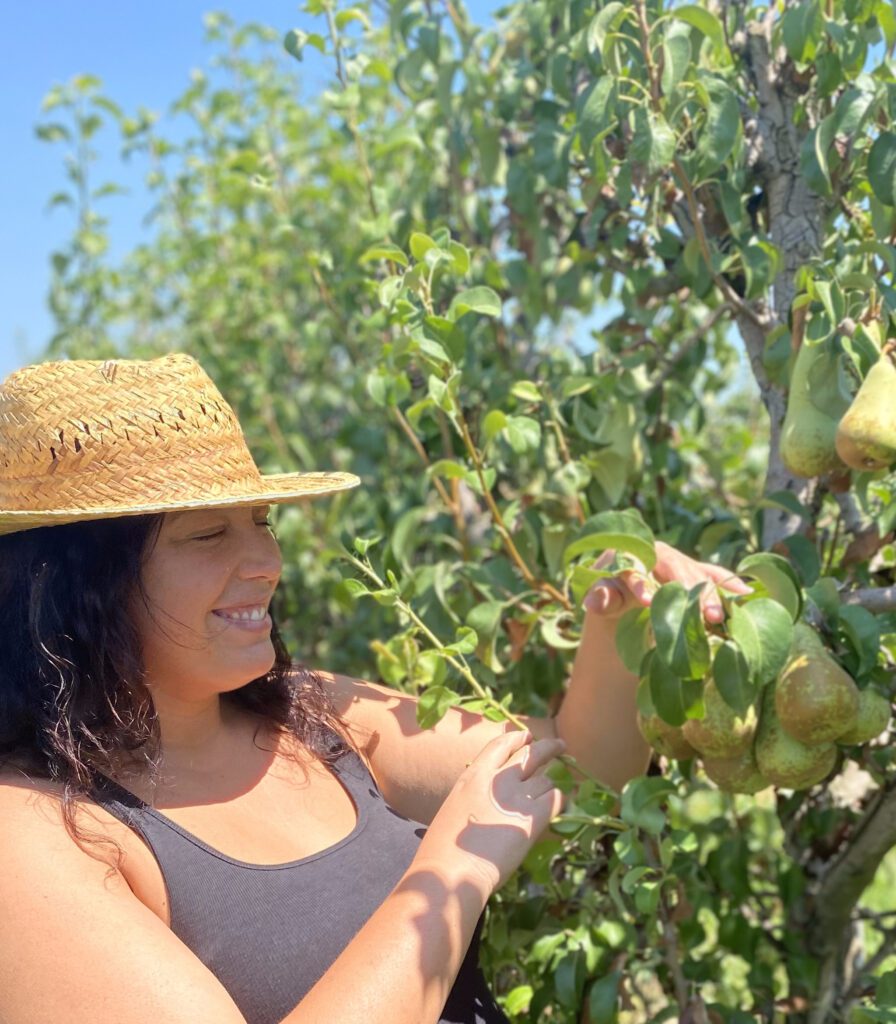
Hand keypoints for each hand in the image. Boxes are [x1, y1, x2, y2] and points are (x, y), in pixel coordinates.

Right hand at [415, 731, 566, 898]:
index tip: (527, 736)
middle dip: (548, 747)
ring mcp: (516, 798)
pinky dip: (560, 800)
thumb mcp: (455, 808)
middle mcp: (497, 781)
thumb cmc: (444, 849)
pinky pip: (555, 800)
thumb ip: (476, 797)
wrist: (451, 870)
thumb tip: (491, 803)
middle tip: (559, 746)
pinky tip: (563, 804)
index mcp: (474, 776)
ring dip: (550, 786)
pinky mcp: (532, 820)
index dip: (516, 738)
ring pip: (545, 781)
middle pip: (531, 754)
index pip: (500, 746)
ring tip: (552, 792)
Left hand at [582, 540, 751, 623]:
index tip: (648, 603)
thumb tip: (593, 602)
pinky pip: (714, 576)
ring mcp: (681, 562)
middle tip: (701, 615)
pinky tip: (746, 595)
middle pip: (677, 569)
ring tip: (719, 616)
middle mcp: (661, 553)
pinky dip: (728, 585)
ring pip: (698, 574)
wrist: (624, 591)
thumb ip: (599, 598)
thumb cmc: (610, 592)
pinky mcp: (695, 573)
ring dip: (711, 594)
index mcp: (634, 553)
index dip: (643, 584)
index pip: (640, 566)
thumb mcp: (602, 597)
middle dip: (690, 591)